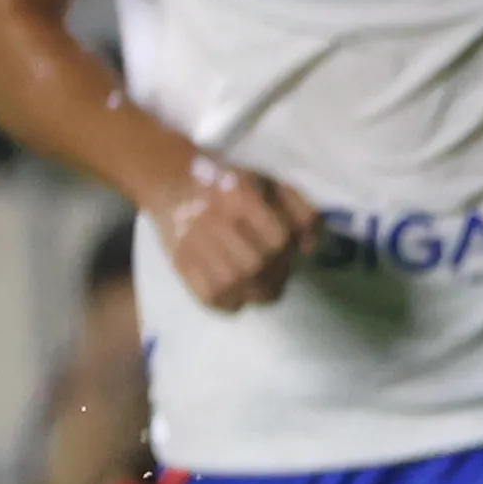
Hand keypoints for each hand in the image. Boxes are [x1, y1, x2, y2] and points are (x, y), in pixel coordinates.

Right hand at [158, 156, 317, 310]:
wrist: (173, 181)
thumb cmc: (232, 183)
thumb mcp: (272, 183)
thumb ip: (301, 211)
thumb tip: (309, 249)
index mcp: (242, 194)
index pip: (278, 239)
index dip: (290, 252)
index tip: (290, 253)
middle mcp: (216, 218)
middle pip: (256, 265)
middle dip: (276, 276)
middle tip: (278, 275)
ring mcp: (194, 242)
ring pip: (234, 285)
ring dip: (256, 292)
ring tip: (262, 286)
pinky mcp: (180, 262)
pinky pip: (209, 296)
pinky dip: (230, 302)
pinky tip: (239, 293)